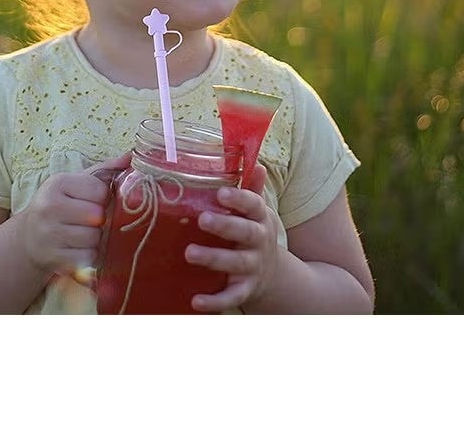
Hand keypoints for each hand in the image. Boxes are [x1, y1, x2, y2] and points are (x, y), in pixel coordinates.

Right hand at [19, 153, 131, 278]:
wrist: (29, 236)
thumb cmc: (60, 205)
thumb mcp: (76, 183)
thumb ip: (105, 170)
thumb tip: (131, 156)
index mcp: (57, 183)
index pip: (99, 190)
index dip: (102, 198)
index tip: (90, 201)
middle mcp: (49, 207)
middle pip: (97, 215)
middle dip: (98, 220)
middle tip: (87, 220)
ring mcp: (49, 235)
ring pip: (93, 238)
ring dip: (93, 239)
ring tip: (81, 234)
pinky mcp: (52, 258)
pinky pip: (88, 258)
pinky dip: (88, 255)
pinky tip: (76, 248)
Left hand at [184, 163, 278, 311]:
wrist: (274, 275)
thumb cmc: (253, 233)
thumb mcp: (256, 212)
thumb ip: (250, 189)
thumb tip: (253, 161)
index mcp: (260, 218)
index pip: (254, 205)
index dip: (239, 199)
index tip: (220, 193)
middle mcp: (259, 242)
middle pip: (246, 233)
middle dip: (225, 226)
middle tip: (202, 219)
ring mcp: (254, 267)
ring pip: (236, 263)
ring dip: (214, 259)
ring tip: (190, 254)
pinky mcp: (246, 290)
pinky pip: (232, 297)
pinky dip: (215, 302)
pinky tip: (196, 302)